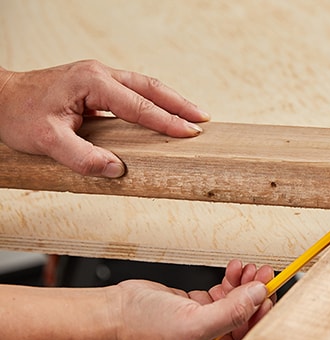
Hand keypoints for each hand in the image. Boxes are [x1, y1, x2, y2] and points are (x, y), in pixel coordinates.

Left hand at [0, 60, 209, 177]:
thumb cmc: (19, 114)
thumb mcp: (47, 141)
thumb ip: (82, 157)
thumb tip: (117, 169)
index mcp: (91, 82)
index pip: (139, 105)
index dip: (166, 121)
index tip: (189, 133)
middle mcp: (99, 74)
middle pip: (150, 87)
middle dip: (179, 104)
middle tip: (203, 119)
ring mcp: (98, 76)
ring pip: (144, 85)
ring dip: (170, 99)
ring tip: (193, 114)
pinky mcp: (96, 83)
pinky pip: (133, 89)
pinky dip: (154, 100)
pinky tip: (163, 110)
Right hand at [113, 259, 273, 339]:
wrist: (117, 310)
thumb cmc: (144, 329)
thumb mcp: (193, 323)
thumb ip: (230, 312)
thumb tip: (258, 296)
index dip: (264, 317)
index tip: (269, 295)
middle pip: (249, 319)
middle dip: (257, 295)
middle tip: (264, 274)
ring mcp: (209, 326)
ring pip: (240, 302)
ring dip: (246, 284)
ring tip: (248, 268)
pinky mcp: (203, 308)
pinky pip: (227, 293)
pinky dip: (233, 281)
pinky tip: (234, 270)